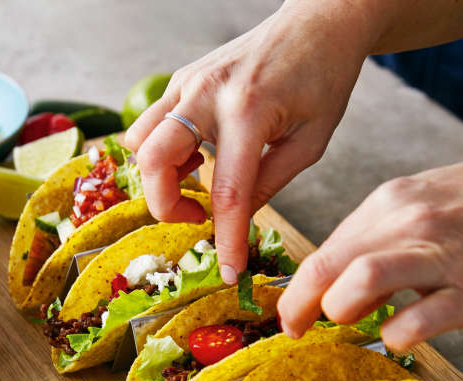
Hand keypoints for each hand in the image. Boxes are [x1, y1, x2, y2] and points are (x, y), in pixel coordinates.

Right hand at [123, 3, 369, 282]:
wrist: (319, 20)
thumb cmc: (324, 78)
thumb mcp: (311, 140)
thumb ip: (270, 182)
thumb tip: (236, 221)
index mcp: (248, 110)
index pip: (227, 192)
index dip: (225, 239)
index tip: (228, 273)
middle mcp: (207, 93)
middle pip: (152, 161)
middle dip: (165, 205)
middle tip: (195, 218)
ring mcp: (187, 82)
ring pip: (139, 141)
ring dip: (159, 176)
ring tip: (197, 182)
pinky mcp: (181, 79)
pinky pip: (151, 124)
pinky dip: (163, 151)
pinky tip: (198, 157)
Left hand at [277, 156, 462, 350]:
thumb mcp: (420, 199)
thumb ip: (376, 233)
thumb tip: (336, 275)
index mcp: (389, 203)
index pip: (324, 249)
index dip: (297, 288)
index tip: (289, 312)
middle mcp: (408, 223)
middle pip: (329, 265)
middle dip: (298, 304)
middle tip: (294, 329)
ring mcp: (440, 256)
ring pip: (362, 280)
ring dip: (341, 310)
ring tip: (349, 321)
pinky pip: (416, 320)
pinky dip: (396, 335)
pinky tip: (400, 334)